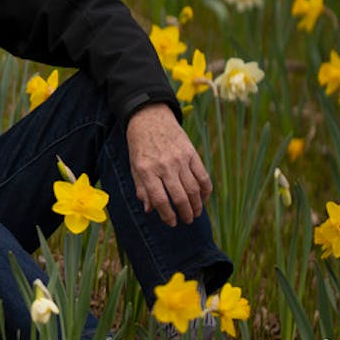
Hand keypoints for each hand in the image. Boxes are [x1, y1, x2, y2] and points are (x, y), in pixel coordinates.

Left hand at [125, 102, 211, 225]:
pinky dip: (206, 190)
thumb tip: (149, 210)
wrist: (149, 117)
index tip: (172, 222)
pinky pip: (203, 176)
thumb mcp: (134, 166)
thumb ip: (142, 188)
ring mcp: (179, 159)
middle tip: (187, 221)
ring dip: (197, 205)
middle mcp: (164, 166)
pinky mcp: (191, 153)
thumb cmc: (139, 145)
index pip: (160, 199)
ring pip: (193, 188)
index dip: (167, 215)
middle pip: (179, 196)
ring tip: (196, 213)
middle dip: (185, 213)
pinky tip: (204, 198)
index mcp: (146, 170)